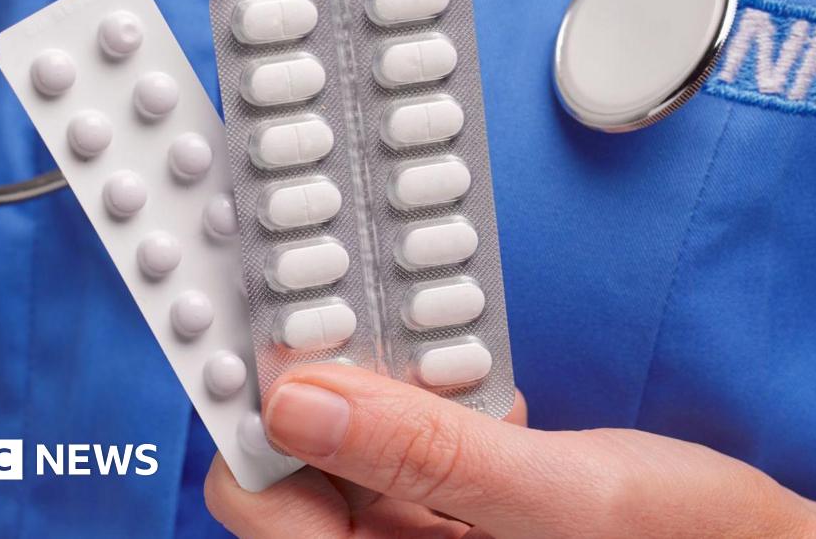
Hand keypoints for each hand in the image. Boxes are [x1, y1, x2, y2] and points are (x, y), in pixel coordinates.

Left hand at [205, 364, 815, 537]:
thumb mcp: (562, 497)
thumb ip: (429, 454)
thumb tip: (300, 397)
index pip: (264, 503)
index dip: (252, 413)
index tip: (264, 321)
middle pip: (297, 469)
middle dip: (317, 385)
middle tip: (341, 300)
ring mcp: (425, 537)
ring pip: (350, 447)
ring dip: (374, 383)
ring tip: (405, 327)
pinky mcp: (456, 509)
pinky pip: (406, 444)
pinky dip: (423, 396)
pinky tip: (461, 367)